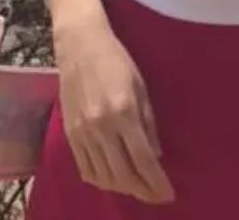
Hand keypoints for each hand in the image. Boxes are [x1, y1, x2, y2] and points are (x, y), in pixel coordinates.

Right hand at [54, 14, 173, 204]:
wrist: (79, 43)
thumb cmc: (116, 59)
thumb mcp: (141, 86)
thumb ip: (148, 123)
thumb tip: (156, 156)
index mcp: (124, 111)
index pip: (144, 160)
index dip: (157, 182)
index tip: (168, 194)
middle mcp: (102, 127)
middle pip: (124, 175)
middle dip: (143, 191)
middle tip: (156, 195)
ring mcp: (83, 133)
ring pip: (104, 177)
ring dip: (124, 188)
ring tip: (138, 187)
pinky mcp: (70, 134)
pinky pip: (86, 169)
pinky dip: (102, 180)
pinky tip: (113, 179)